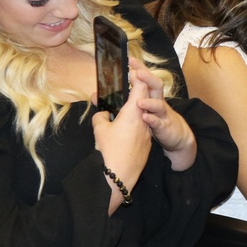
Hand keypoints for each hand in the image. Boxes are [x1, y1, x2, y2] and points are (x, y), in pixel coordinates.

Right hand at [92, 74, 152, 212]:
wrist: (120, 176)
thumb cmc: (109, 151)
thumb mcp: (100, 131)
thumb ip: (101, 117)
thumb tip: (102, 113)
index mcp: (133, 112)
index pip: (140, 87)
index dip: (136, 77)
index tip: (130, 70)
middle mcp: (143, 119)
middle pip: (144, 98)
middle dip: (137, 89)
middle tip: (127, 84)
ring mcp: (147, 131)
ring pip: (144, 113)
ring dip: (136, 106)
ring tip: (124, 105)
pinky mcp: (147, 142)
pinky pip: (143, 126)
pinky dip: (136, 121)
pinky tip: (126, 126)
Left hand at [129, 57, 196, 170]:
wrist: (176, 134)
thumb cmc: (156, 117)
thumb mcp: (143, 106)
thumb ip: (129, 96)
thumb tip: (105, 90)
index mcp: (151, 95)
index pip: (145, 78)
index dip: (139, 68)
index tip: (129, 59)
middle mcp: (157, 101)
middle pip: (155, 85)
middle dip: (147, 78)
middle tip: (136, 72)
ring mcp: (162, 113)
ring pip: (159, 104)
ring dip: (149, 101)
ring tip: (138, 101)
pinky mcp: (164, 126)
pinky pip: (158, 122)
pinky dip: (152, 119)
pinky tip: (145, 118)